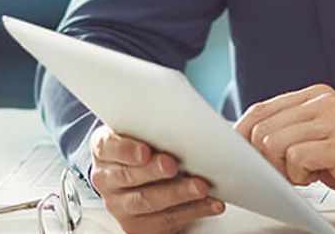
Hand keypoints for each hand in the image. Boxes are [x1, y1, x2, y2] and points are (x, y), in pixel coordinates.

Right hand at [89, 124, 224, 232]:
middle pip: (126, 176)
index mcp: (105, 149)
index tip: (145, 150)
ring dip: (177, 194)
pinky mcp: (138, 226)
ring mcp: (120, 205)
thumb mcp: (150, 128)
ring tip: (200, 186)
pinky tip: (210, 202)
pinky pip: (165, 220)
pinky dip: (193, 211)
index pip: (108, 147)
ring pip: (146, 201)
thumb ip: (169, 119)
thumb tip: (229, 112)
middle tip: (173, 165)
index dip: (125, 150)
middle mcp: (107, 178)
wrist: (146, 174)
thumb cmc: (149, 145)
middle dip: (153, 171)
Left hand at [234, 83, 334, 212]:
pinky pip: (296, 157)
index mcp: (319, 96)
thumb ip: (296, 132)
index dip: (243, 136)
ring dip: (282, 168)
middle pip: (261, 126)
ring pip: (274, 142)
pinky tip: (318, 178)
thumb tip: (252, 142)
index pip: (261, 109)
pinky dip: (298, 176)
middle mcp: (325, 101)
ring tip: (306, 175)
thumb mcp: (328, 137)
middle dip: (262, 158)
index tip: (240, 157)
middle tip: (284, 174)